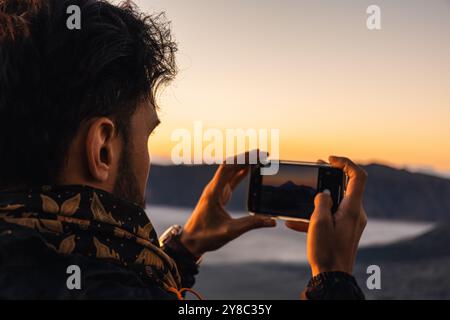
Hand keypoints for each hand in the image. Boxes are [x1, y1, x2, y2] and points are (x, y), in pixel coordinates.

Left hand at [180, 153, 276, 256]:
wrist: (190, 242)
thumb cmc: (206, 236)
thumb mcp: (230, 231)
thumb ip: (251, 224)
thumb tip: (272, 221)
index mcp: (213, 192)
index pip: (227, 168)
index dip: (243, 158)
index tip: (257, 154)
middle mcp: (214, 188)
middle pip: (230, 166)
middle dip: (246, 157)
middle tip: (264, 153)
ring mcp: (216, 191)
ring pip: (230, 171)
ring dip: (244, 163)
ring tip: (260, 158)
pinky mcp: (218, 196)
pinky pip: (230, 179)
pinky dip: (241, 173)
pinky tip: (250, 170)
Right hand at [286, 156, 367, 275]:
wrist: (332, 277)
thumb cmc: (326, 251)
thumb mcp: (319, 222)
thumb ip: (321, 202)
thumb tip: (322, 193)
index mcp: (352, 208)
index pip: (358, 176)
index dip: (345, 163)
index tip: (329, 160)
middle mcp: (355, 214)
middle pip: (347, 187)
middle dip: (329, 177)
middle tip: (315, 171)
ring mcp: (350, 223)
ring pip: (336, 202)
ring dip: (320, 197)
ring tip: (303, 194)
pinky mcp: (344, 232)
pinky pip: (331, 217)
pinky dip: (315, 216)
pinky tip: (293, 222)